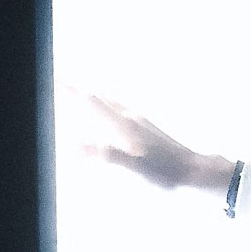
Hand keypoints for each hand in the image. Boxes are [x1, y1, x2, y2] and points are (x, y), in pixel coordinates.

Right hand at [70, 88, 234, 194]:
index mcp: (124, 126)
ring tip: (83, 92)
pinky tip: (113, 113)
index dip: (71, 91)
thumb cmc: (166, 173)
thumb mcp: (135, 168)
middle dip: (79, 90)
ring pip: (111, 103)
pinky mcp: (148, 129)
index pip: (92, 103)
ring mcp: (140, 122)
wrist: (195, 171)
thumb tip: (75, 147)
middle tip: (61, 81)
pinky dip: (107, 106)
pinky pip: (120, 111)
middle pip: (100, 98)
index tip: (55, 78)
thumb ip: (107, 155)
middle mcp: (131, 118)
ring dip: (94, 97)